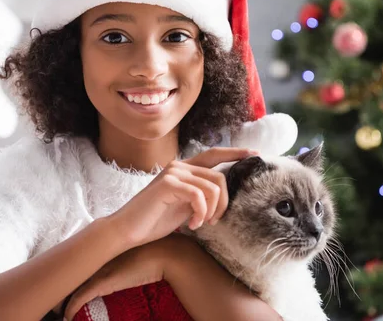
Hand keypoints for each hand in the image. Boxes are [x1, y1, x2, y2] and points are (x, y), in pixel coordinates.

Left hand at [63, 235, 181, 320]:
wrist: (163, 253)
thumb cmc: (153, 252)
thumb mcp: (134, 253)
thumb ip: (124, 257)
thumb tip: (124, 265)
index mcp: (102, 249)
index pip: (77, 262)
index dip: (67, 275)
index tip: (61, 285)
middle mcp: (97, 257)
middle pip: (69, 273)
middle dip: (58, 288)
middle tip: (52, 302)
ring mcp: (98, 269)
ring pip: (70, 286)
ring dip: (61, 300)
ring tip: (56, 311)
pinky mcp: (102, 282)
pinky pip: (79, 298)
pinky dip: (71, 308)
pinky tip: (67, 317)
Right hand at [112, 147, 256, 247]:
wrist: (128, 230)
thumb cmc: (155, 220)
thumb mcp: (185, 206)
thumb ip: (201, 195)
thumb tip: (222, 195)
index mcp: (184, 169)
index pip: (214, 155)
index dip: (235, 153)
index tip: (254, 154)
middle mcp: (180, 166)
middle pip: (219, 176)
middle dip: (224, 202)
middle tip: (215, 220)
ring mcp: (173, 173)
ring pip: (212, 187)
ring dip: (212, 210)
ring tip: (201, 223)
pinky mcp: (168, 184)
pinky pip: (198, 195)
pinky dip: (200, 213)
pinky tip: (192, 225)